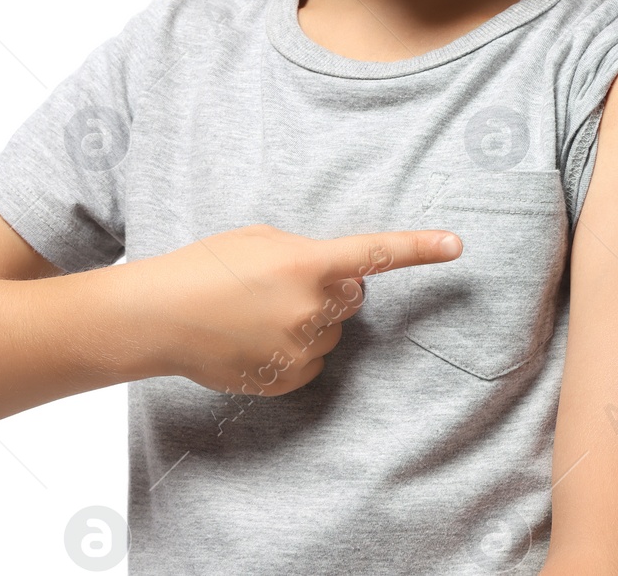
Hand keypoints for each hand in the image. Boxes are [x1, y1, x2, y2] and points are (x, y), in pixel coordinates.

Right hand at [133, 223, 462, 396]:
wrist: (161, 316)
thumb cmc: (205, 266)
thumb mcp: (259, 240)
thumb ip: (305, 252)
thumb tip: (330, 274)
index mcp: (308, 263)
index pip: (375, 254)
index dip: (419, 248)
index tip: (456, 246)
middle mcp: (313, 308)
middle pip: (351, 295)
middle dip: (330, 287)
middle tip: (282, 282)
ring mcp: (302, 348)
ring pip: (331, 330)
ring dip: (309, 319)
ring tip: (258, 311)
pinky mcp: (288, 378)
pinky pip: (312, 360)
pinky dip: (293, 348)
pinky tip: (255, 337)